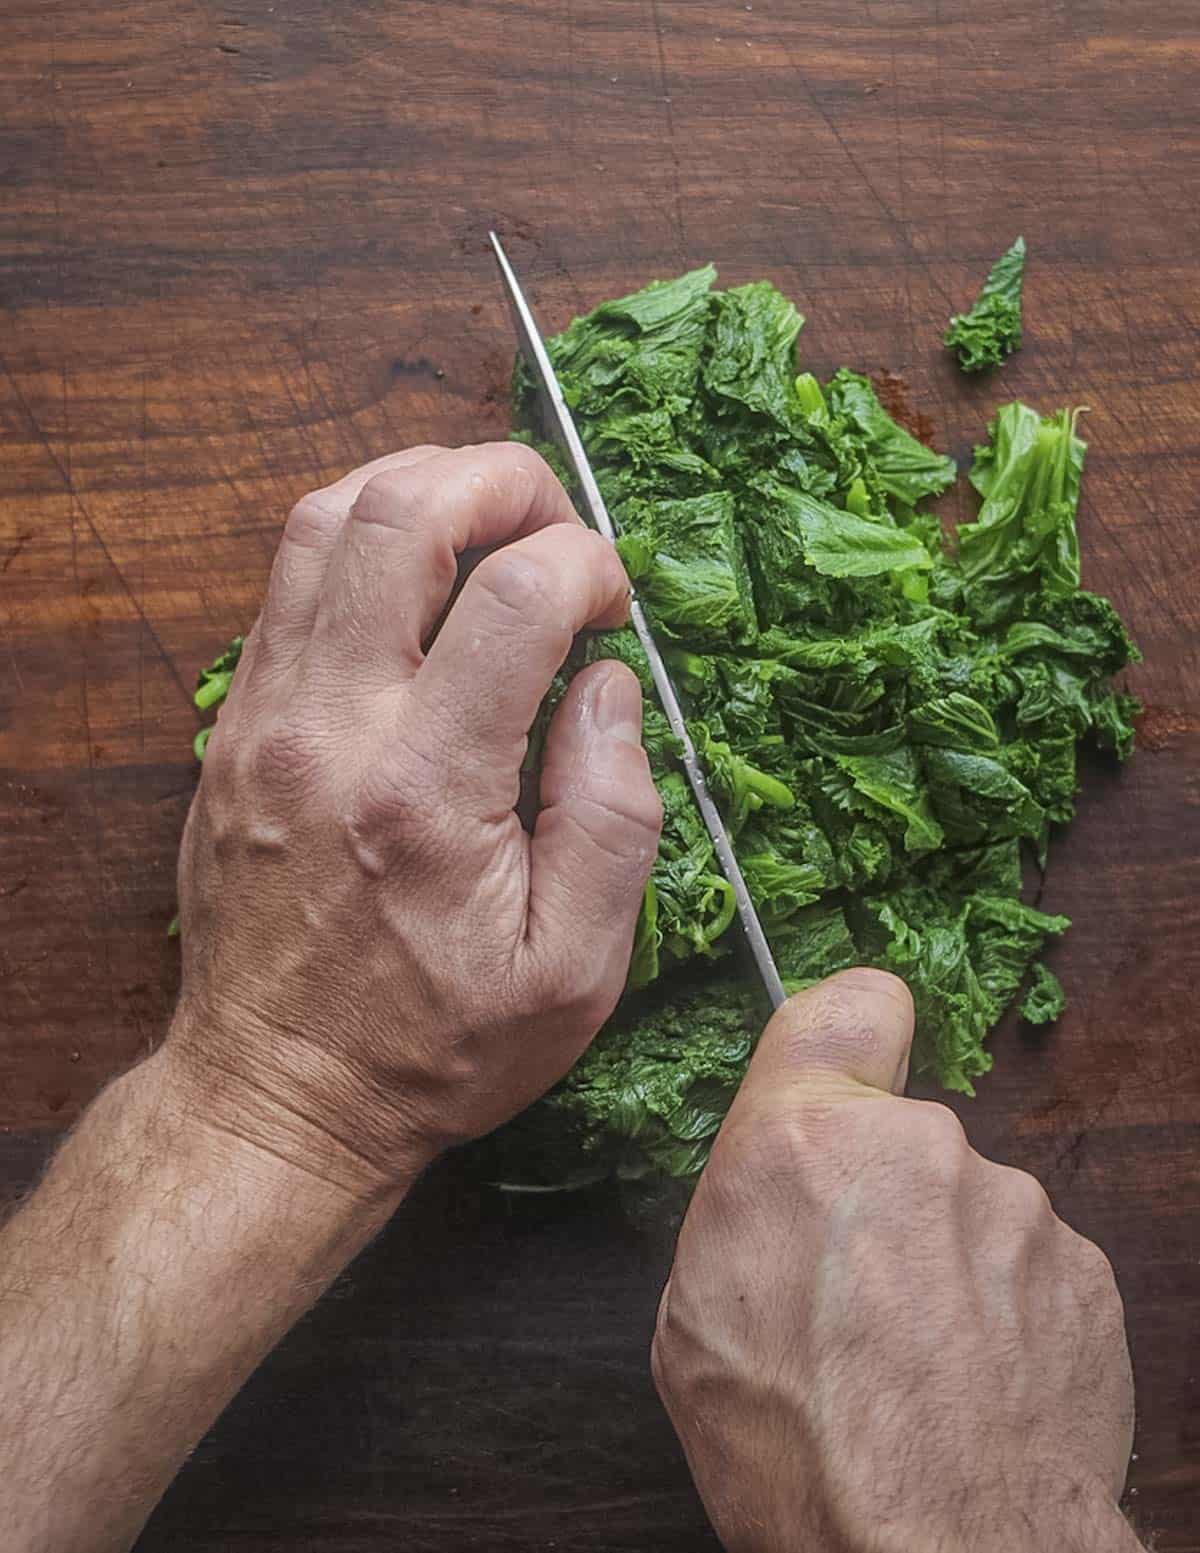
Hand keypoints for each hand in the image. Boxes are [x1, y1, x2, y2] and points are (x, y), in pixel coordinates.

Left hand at [169, 443, 661, 1196]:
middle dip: (503, 481)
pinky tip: (415, 576)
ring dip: (420, 486)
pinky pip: (285, 577)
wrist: (279, 1093)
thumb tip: (609, 684)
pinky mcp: (234, 724)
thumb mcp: (576, 970)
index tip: (612, 606)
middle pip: (401, 512)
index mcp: (428, 790)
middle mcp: (331, 728)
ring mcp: (266, 717)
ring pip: (323, 518)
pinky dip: (359, 537)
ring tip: (488, 524)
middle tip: (556, 525)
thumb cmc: (434, 1045)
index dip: (587, 563)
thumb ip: (613, 815)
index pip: (514, 593)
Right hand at [652, 969, 1137, 1552]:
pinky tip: (978, 1384)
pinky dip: (1006, 1310)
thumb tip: (774, 1192)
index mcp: (803, 1141)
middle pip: (902, 1134)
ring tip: (922, 1362)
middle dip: (882, 1196)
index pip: (849, 1003)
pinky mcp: (1085, 1268)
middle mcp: (919, 1147)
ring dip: (946, 1260)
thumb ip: (745, 1208)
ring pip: (968, 1204)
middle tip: (856, 1295)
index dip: (849, 1032)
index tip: (849, 1081)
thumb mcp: (693, 1318)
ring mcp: (1013, 1205)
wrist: (938, 1552)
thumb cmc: (799, 1451)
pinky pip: (1028, 1264)